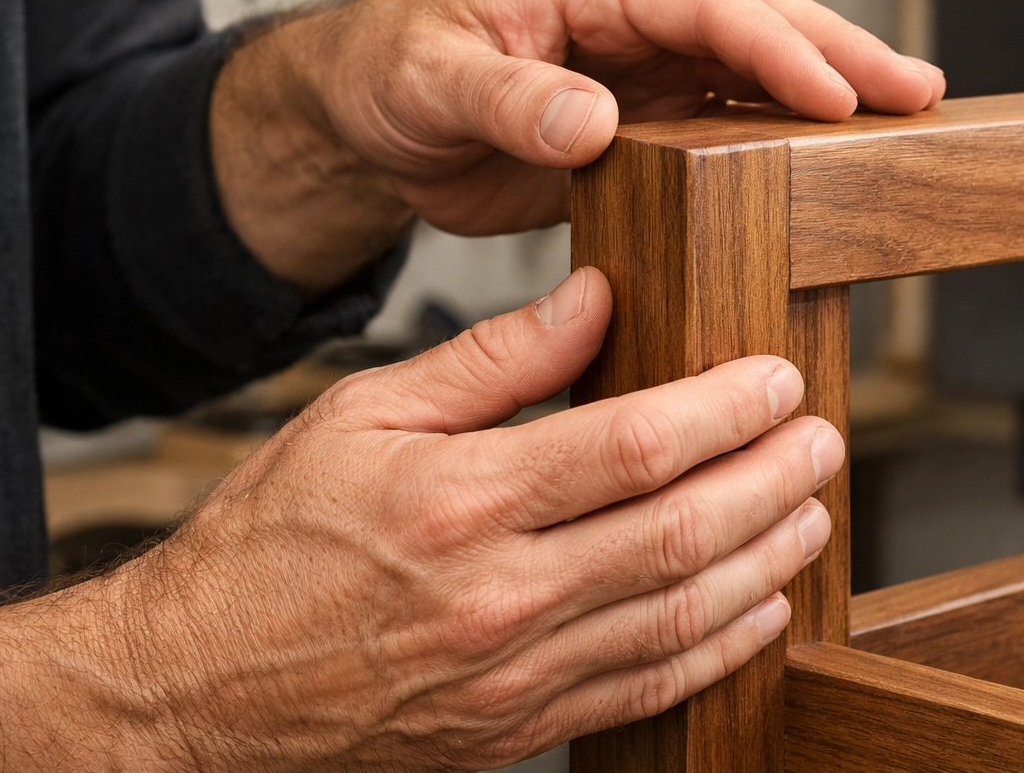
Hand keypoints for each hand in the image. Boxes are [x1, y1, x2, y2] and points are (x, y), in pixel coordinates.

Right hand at [0, 268, 842, 771]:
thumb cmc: (271, 542)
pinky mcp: (520, 727)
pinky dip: (719, 651)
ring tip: (813, 513)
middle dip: (771, 481)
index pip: (632, 447)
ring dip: (766, 562)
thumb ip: (490, 360)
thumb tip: (594, 297)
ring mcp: (516, 674)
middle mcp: (499, 595)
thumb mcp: (360, 416)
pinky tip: (763, 610)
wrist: (199, 688)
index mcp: (461, 502)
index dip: (724, 410)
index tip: (776, 379)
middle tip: (824, 439)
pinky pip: (647, 691)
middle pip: (679, 532)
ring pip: (682, 615)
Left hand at [210, 0, 943, 290]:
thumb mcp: (433, 81)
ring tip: (904, 118)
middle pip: (760, 20)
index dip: (778, 48)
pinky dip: (784, 137)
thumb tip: (590, 117)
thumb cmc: (391, 74)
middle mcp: (633, 19)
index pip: (707, 4)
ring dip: (831, 92)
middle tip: (915, 89)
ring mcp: (646, 71)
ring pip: (759, 70)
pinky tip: (827, 161)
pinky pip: (730, 122)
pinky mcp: (645, 123)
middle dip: (842, 52)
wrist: (369, 121)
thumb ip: (510, 98)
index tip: (835, 93)